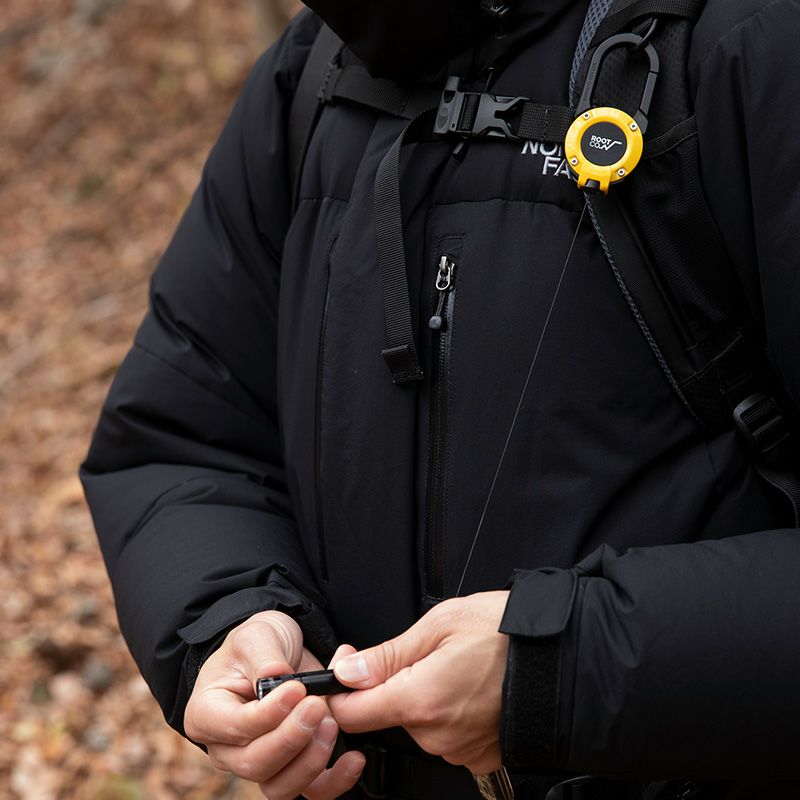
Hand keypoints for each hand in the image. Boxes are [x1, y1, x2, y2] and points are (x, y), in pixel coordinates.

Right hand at [184, 610, 364, 799]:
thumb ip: (264, 657)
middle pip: (255, 763)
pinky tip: (353, 758)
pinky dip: (335, 780)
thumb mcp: (256, 635)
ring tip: (332, 723)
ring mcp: (260, 763)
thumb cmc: (257, 644)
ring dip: (311, 760)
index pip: (234, 727)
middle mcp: (228, 748)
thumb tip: (277, 674)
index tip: (296, 690)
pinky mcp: (292, 767)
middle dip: (292, 738)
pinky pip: (310, 790)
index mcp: (208, 714)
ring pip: (280, 785)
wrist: (278, 650)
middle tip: (317, 706)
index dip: (267, 714)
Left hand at [328, 591, 509, 774]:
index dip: (341, 690)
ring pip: (420, 724)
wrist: (566, 657)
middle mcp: (436, 736)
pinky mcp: (480, 757)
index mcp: (419, 699)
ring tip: (458, 665)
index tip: (348, 669)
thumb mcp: (441, 622)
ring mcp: (460, 751)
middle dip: (394, 684)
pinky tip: (472, 687)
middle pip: (388, 715)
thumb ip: (388, 653)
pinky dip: (451, 713)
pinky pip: (448, 735)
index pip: (351, 714)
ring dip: (426, 697)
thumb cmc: (509, 633)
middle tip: (425, 651)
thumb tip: (347, 671)